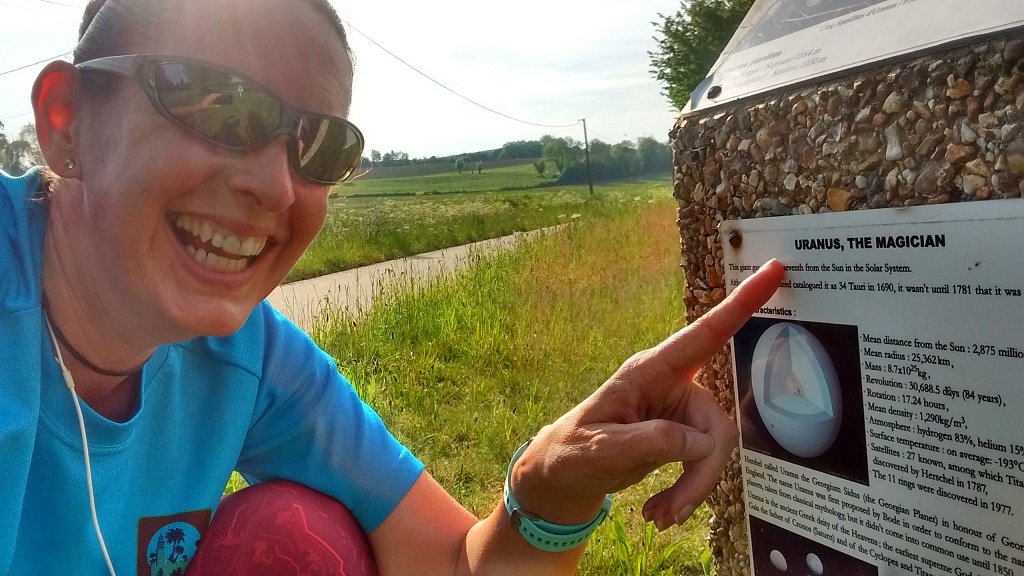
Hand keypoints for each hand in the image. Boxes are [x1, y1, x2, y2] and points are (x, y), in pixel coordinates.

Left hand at [512, 259, 783, 530]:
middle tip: (670, 513)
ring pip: (713, 450)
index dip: (742, 303)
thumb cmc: (573, 452)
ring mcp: (678, 411)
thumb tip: (701, 445)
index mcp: (649, 370)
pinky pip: (704, 463)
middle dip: (700, 474)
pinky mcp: (681, 435)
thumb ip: (650, 442)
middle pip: (715, 425)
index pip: (704, 333)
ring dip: (691, 490)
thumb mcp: (603, 450)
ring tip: (658, 516)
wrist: (563, 473)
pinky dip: (687, 493)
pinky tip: (659, 512)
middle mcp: (670, 385)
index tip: (774, 269)